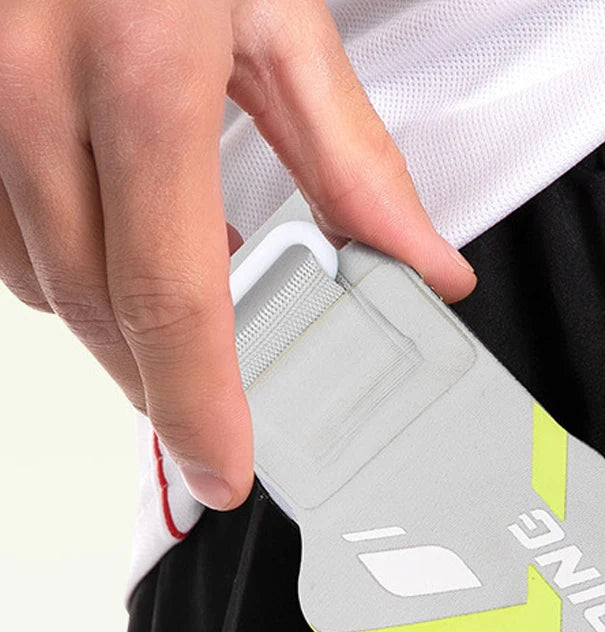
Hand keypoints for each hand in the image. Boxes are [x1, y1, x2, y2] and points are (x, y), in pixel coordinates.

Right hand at [0, 0, 475, 508]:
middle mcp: (23, 89)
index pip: (173, 296)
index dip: (199, 406)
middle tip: (216, 408)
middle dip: (161, 381)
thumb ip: (352, 159)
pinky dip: (64, 261)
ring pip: (36, 280)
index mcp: (141, 72)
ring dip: (115, 318)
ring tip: (180, 298)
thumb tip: (423, 269)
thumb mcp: (277, 13)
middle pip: (97, 309)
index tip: (223, 472)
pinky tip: (117, 234)